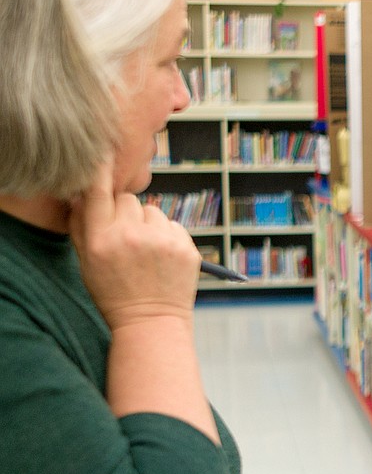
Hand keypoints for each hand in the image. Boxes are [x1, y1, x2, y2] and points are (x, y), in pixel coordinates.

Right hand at [69, 163, 200, 329]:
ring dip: (149, 225)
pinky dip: (168, 237)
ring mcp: (162, 242)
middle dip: (126, 212)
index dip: (101, 170)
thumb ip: (81, 225)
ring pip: (153, 211)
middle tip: (126, 237)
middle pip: (128, 199)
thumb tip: (82, 192)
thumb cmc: (113, 291)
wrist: (151, 321)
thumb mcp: (87, 262)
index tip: (104, 152)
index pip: (99, 191)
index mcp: (101, 240)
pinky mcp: (187, 248)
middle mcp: (132, 236)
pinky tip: (163, 258)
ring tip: (147, 252)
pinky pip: (173, 225)